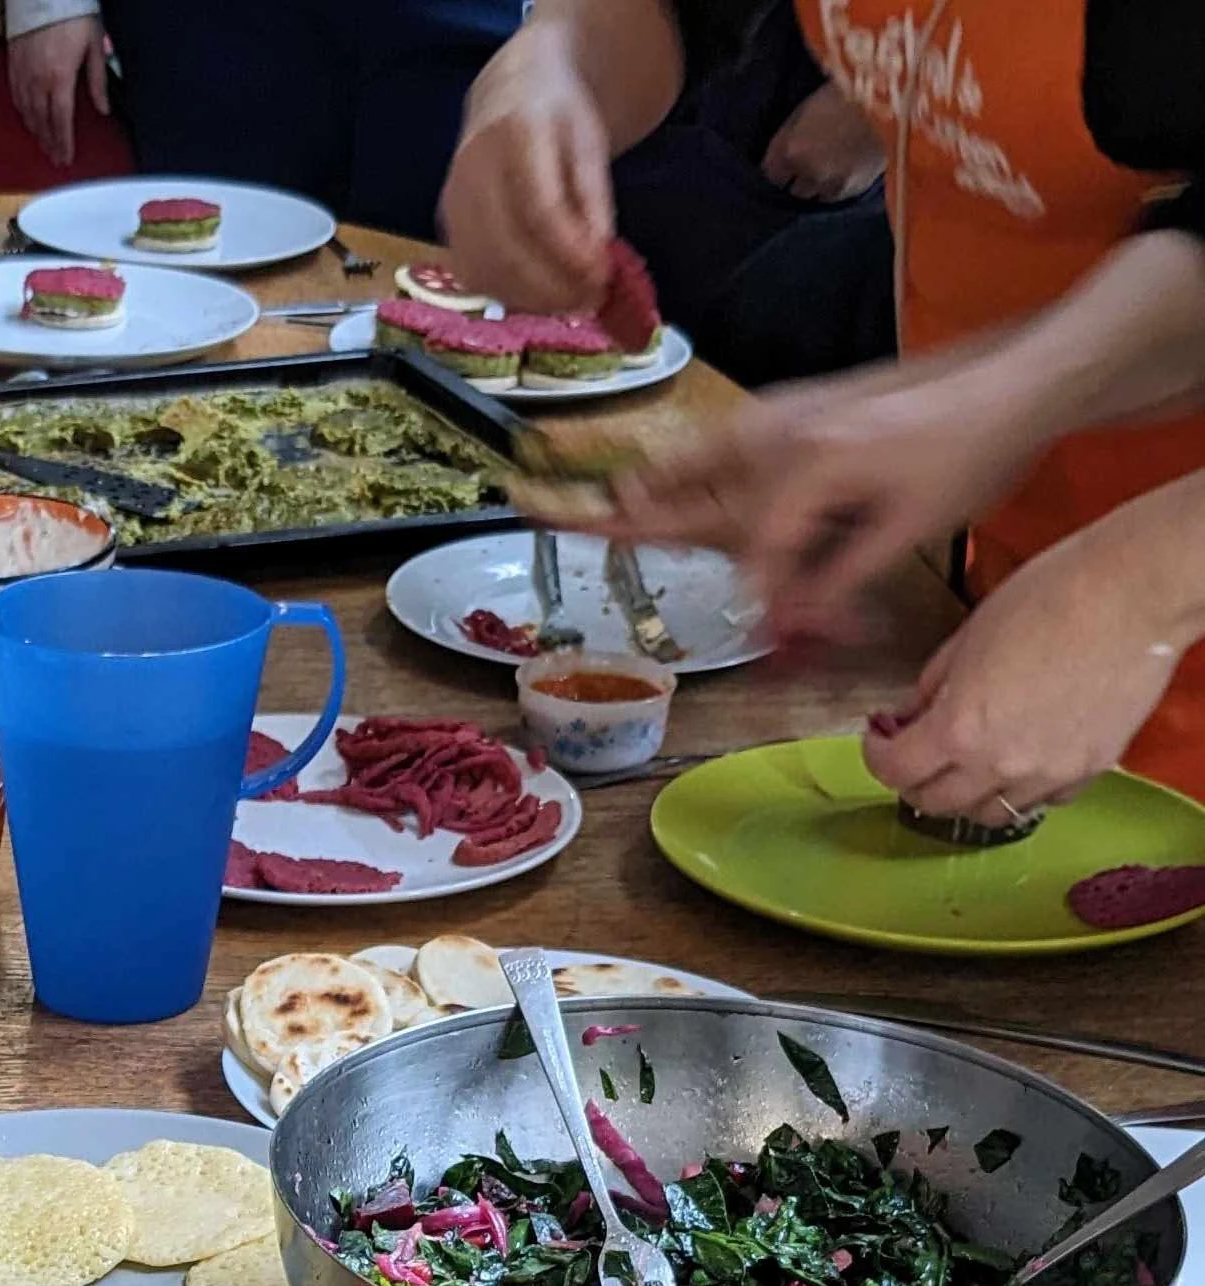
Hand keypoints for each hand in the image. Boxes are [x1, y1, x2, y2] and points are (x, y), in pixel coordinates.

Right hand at [6, 15, 108, 168]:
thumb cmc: (73, 15)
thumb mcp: (94, 45)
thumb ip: (97, 81)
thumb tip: (103, 110)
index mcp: (60, 79)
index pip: (62, 121)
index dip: (64, 143)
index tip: (66, 159)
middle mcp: (39, 81)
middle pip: (43, 122)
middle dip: (50, 142)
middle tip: (55, 159)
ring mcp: (23, 73)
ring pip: (28, 112)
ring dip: (36, 131)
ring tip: (44, 144)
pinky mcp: (13, 64)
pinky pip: (16, 96)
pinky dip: (23, 112)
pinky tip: (28, 119)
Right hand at [440, 23, 614, 311]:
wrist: (509, 95)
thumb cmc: (556, 120)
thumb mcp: (589, 142)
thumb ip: (594, 195)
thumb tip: (597, 254)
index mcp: (514, 133)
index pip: (538, 207)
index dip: (570, 250)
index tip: (602, 274)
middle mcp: (473, 167)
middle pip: (507, 247)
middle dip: (553, 284)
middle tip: (592, 298)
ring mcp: (453, 200)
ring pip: (486, 270)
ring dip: (532, 298)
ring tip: (571, 301)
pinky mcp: (447, 228)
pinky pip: (473, 276)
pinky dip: (509, 295)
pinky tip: (540, 296)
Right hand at [591, 360, 1048, 636]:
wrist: (1007, 380)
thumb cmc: (966, 457)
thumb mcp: (905, 534)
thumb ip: (833, 582)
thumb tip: (786, 625)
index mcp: (802, 469)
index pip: (756, 562)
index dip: (768, 611)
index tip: (785, 646)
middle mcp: (772, 437)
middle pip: (682, 494)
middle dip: (614, 518)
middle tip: (538, 509)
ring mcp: (773, 418)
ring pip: (689, 465)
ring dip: (643, 494)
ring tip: (583, 508)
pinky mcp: (786, 413)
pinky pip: (715, 450)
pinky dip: (682, 473)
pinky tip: (656, 487)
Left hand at [760, 80, 883, 200]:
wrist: (896, 100)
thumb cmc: (850, 92)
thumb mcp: (809, 106)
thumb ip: (789, 135)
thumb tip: (777, 157)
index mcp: (792, 150)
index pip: (770, 174)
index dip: (778, 168)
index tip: (784, 163)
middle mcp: (808, 174)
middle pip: (793, 189)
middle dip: (798, 178)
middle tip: (811, 161)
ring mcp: (831, 185)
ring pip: (814, 195)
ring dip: (818, 184)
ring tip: (832, 163)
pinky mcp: (852, 190)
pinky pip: (836, 195)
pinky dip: (837, 185)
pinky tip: (848, 166)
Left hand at [863, 523, 1186, 820]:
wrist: (1134, 592)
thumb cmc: (1054, 596)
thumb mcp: (968, 636)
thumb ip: (933, 685)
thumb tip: (913, 712)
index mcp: (959, 729)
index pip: (895, 771)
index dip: (878, 755)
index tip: (881, 739)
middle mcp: (999, 764)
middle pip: (935, 804)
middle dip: (915, 781)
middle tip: (916, 756)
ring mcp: (1047, 773)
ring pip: (989, 813)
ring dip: (968, 794)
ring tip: (969, 765)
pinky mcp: (1088, 769)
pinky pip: (1043, 801)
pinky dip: (1023, 790)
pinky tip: (1022, 760)